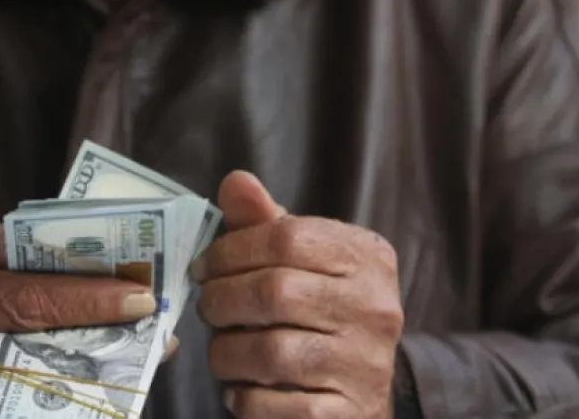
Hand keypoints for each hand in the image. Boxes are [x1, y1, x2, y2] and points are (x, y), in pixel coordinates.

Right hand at [0, 217, 169, 418]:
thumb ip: (13, 249)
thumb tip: (83, 259)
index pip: (26, 303)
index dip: (90, 300)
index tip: (142, 295)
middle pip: (42, 357)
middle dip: (106, 344)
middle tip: (158, 330)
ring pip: (40, 396)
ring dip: (97, 376)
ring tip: (140, 354)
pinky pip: (26, 410)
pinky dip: (68, 395)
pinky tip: (102, 377)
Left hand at [194, 172, 403, 418]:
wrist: (363, 392)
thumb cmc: (321, 313)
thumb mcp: (303, 261)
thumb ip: (267, 223)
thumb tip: (235, 182)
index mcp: (367, 257)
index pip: (286, 237)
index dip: (230, 250)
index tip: (203, 267)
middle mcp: (376, 308)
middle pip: (274, 292)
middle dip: (221, 301)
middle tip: (206, 309)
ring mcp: (366, 364)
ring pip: (269, 352)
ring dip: (226, 353)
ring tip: (222, 351)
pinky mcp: (349, 413)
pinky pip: (273, 405)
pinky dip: (244, 398)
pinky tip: (242, 389)